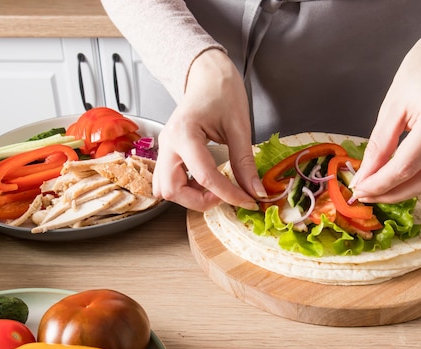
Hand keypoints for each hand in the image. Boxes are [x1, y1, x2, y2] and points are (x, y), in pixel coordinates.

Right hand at [152, 49, 264, 210]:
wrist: (208, 75)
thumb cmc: (222, 91)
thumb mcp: (239, 127)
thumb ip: (245, 162)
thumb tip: (255, 191)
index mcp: (184, 133)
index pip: (205, 177)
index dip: (230, 195)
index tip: (249, 201)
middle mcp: (167, 144)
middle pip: (172, 191)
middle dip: (200, 201)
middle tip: (225, 194)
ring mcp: (165, 149)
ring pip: (166, 190)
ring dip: (190, 197)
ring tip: (215, 188)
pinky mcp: (168, 153)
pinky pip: (169, 181)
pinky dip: (186, 189)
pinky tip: (205, 182)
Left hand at [350, 23, 420, 202]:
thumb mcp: (391, 108)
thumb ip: (378, 147)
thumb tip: (365, 177)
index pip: (406, 167)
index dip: (380, 184)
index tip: (360, 190)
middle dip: (392, 193)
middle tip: (367, 195)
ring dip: (407, 189)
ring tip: (381, 187)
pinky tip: (403, 175)